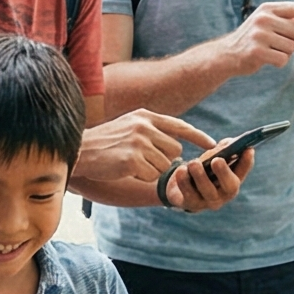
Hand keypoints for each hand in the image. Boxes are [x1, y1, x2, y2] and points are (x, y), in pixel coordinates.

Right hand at [77, 110, 216, 205]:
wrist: (79, 151)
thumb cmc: (105, 142)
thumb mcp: (129, 126)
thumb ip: (152, 130)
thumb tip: (177, 146)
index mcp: (145, 116)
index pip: (180, 126)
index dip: (198, 136)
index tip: (213, 145)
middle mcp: (144, 126)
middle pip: (175, 150)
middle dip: (165, 159)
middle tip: (143, 159)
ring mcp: (139, 142)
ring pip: (165, 165)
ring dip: (152, 169)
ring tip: (131, 163)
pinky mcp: (132, 160)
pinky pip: (152, 175)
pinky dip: (142, 176)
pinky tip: (126, 169)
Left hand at [159, 149, 243, 213]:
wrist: (180, 188)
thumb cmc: (202, 170)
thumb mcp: (211, 158)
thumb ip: (222, 150)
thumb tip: (230, 142)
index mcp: (232, 180)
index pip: (243, 171)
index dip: (247, 161)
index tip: (248, 149)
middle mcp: (224, 194)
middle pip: (230, 186)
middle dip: (224, 172)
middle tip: (217, 160)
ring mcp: (208, 202)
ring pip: (208, 191)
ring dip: (201, 176)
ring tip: (193, 163)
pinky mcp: (191, 205)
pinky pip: (189, 194)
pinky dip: (184, 181)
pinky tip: (180, 170)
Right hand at [226, 2, 293, 75]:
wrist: (227, 55)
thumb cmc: (252, 39)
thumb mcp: (267, 22)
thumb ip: (287, 20)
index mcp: (267, 9)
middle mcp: (263, 19)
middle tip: (286, 44)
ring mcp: (259, 35)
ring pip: (291, 46)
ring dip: (286, 52)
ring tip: (271, 50)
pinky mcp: (257, 51)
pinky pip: (282, 58)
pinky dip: (279, 62)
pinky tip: (267, 59)